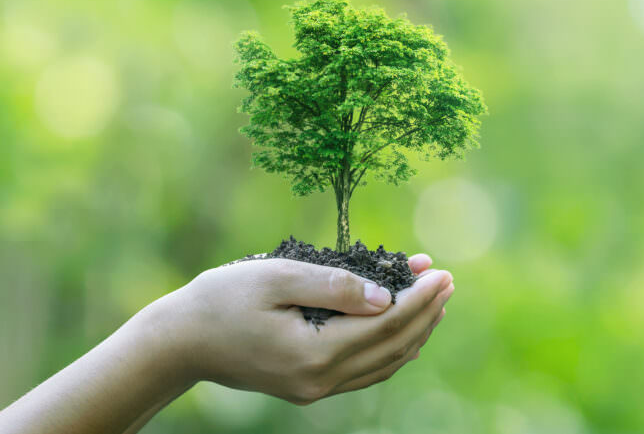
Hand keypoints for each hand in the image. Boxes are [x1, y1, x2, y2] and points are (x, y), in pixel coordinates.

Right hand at [147, 254, 452, 403]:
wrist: (178, 342)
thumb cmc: (220, 300)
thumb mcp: (275, 277)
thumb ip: (333, 285)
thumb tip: (386, 297)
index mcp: (313, 353)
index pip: (386, 326)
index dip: (419, 299)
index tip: (442, 272)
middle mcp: (319, 380)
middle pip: (392, 348)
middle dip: (425, 313)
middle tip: (448, 280)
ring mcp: (314, 388)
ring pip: (382, 364)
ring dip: (414, 333)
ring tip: (436, 302)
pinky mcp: (308, 386)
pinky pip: (364, 372)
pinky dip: (390, 350)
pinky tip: (404, 331)